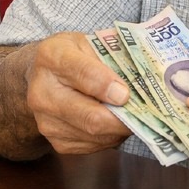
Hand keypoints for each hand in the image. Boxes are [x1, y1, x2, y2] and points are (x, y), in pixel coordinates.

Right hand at [24, 32, 133, 154]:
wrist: (42, 76)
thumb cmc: (73, 55)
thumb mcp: (88, 42)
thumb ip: (110, 57)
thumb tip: (140, 83)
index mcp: (52, 57)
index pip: (83, 73)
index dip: (108, 85)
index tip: (126, 93)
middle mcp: (42, 93)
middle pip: (91, 117)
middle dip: (124, 118)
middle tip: (146, 112)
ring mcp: (47, 122)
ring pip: (96, 135)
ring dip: (121, 128)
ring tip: (134, 115)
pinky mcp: (56, 142)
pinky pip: (93, 146)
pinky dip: (111, 136)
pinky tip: (116, 122)